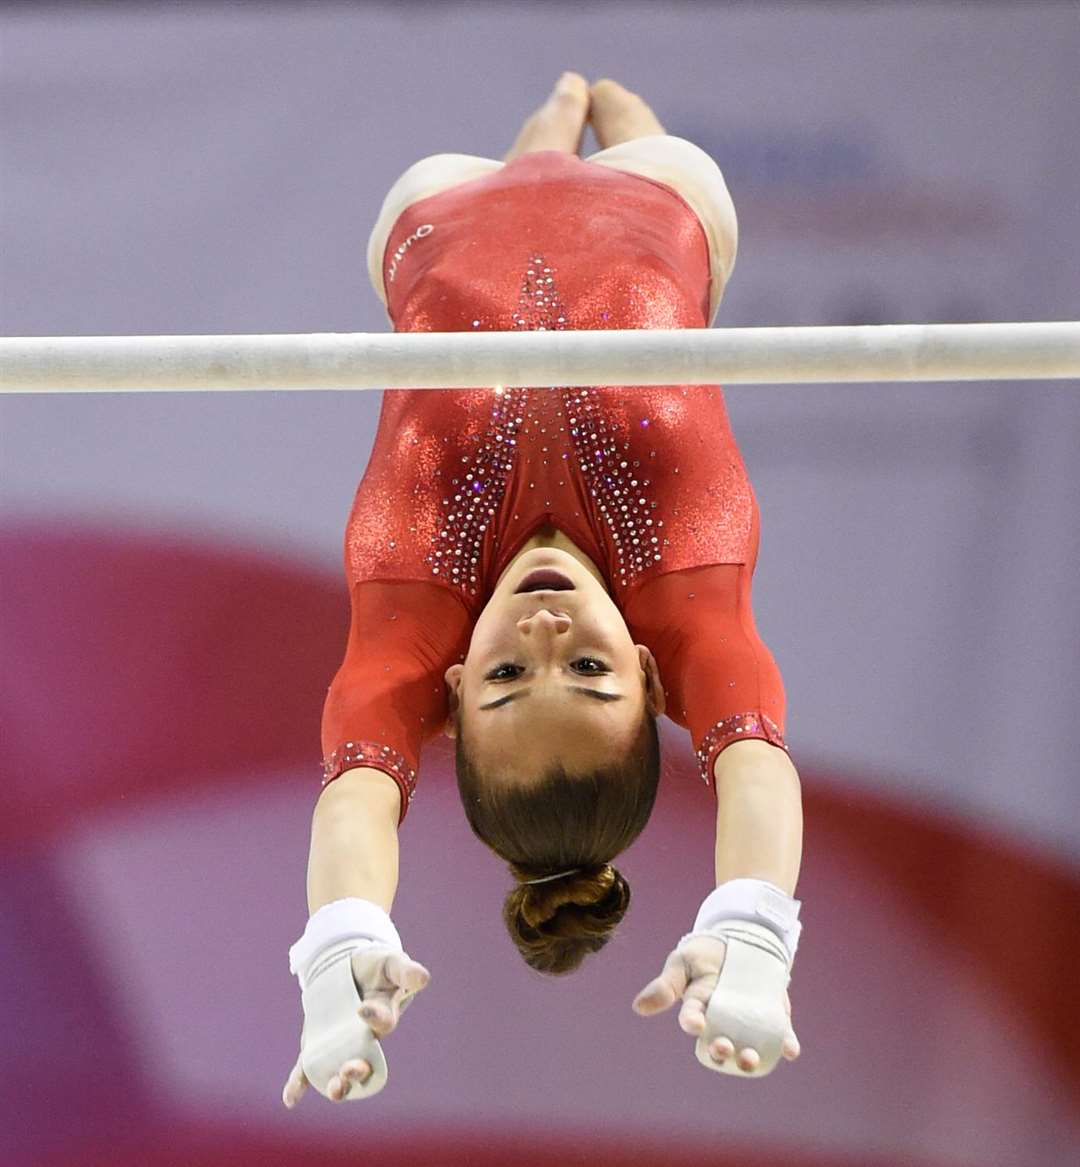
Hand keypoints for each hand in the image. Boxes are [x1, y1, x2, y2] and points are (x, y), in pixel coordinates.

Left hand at [282, 945, 430, 1107]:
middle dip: (358, 1070)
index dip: (375, 1019)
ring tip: (335, 1088)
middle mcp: (363, 1039)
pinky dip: (299, 1084)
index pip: (384, 1023)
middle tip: (350, 1068)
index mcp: (384, 1016)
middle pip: (365, 1063)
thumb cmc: (375, 966)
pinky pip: (307, 1068)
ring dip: (338, 1085)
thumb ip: (405, 971)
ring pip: (339, 1073)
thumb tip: (423, 977)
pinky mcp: (316, 1045)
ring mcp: (339, 1045)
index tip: (363, 1009)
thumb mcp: (390, 962)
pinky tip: (291, 1098)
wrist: (346, 965)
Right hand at [632, 932, 799, 1075]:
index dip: (693, 1023)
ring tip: (750, 1060)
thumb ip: (666, 984)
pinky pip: (780, 1035)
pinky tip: (790, 1050)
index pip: (693, 1019)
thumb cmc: (706, 953)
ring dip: (750, 1058)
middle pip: (721, 1044)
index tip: (695, 1024)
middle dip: (722, 1051)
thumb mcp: (684, 961)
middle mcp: (723, 1021)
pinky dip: (786, 1044)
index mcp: (698, 1008)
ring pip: (749, 1047)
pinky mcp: (772, 1017)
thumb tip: (638, 1007)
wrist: (742, 938)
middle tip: (725, 1047)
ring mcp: (748, 1021)